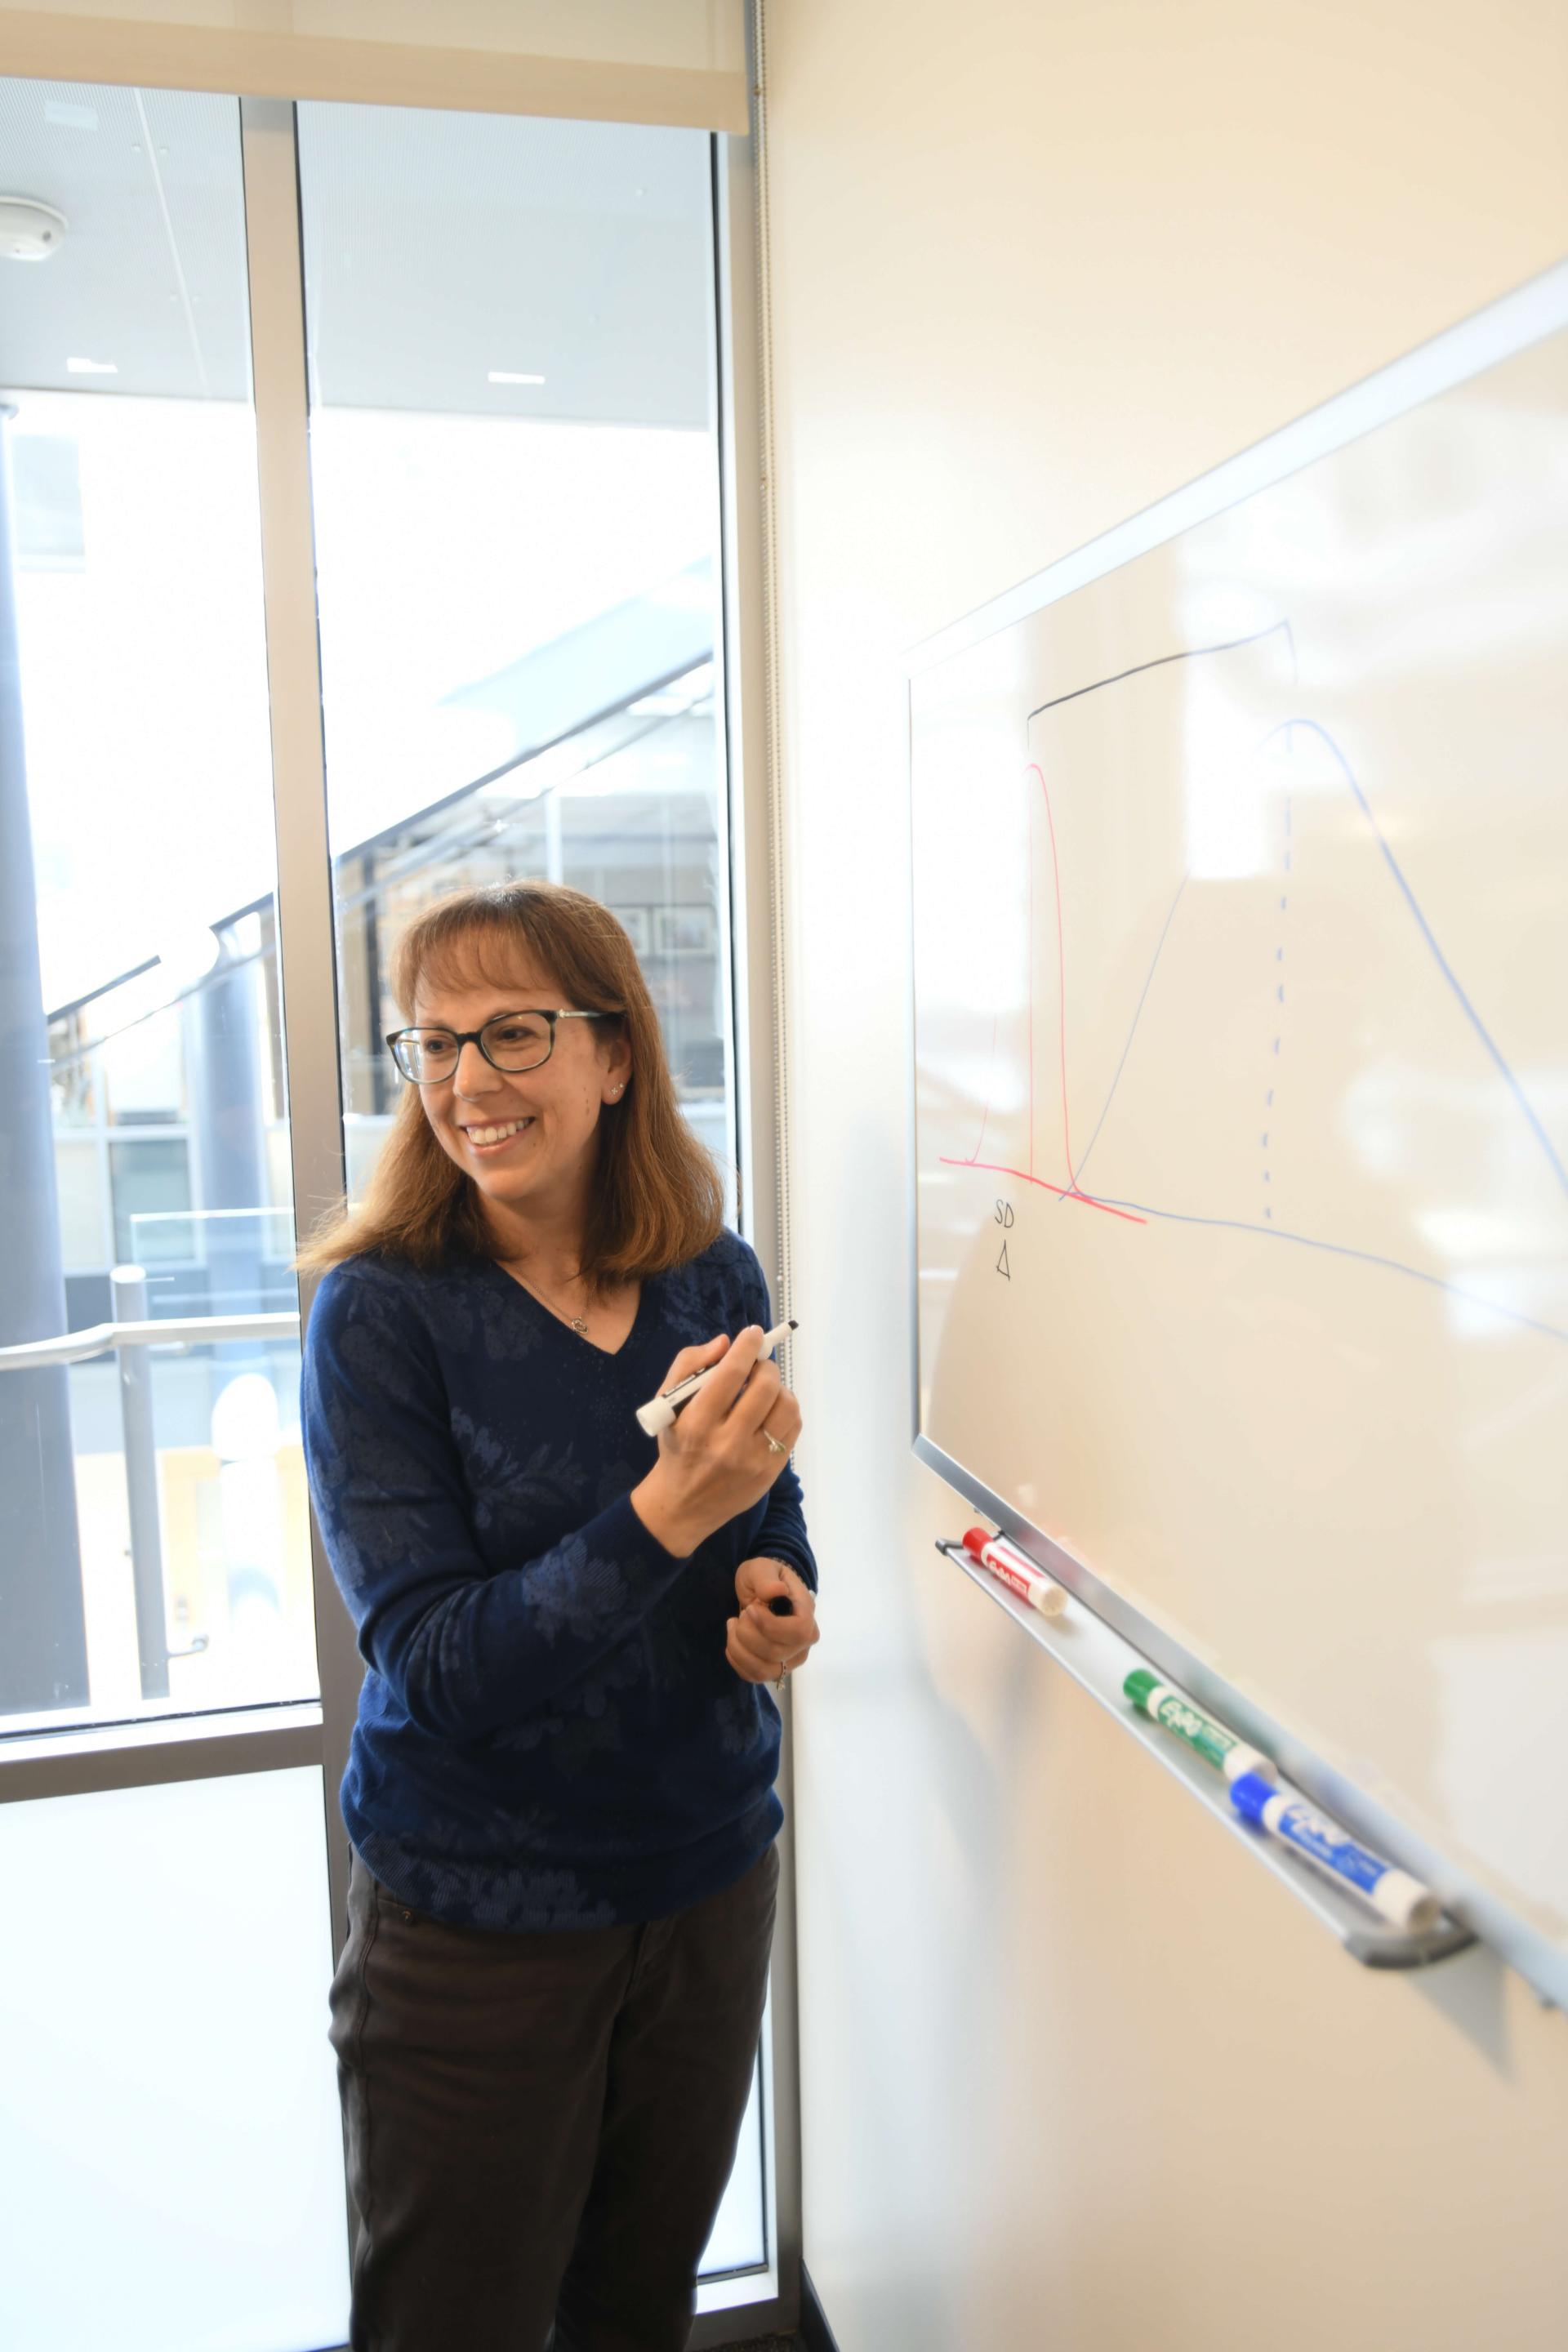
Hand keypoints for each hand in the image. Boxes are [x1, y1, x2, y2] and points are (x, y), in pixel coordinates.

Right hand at [630, 1327, 803, 1558]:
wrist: (684, 1503)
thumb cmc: (677, 1445)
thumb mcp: (667, 1404)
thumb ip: (689, 1365)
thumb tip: (725, 1343)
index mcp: (697, 1423)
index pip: (731, 1374)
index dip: (747, 1347)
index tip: (753, 1334)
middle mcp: (727, 1443)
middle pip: (765, 1387)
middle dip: (764, 1366)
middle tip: (757, 1365)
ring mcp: (753, 1460)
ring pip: (786, 1406)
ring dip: (779, 1387)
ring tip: (765, 1388)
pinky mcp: (771, 1472)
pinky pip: (793, 1428)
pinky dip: (786, 1409)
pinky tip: (771, 1410)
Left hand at [726, 1559, 818, 1684]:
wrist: (761, 1593)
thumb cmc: (764, 1579)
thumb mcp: (761, 1569)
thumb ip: (767, 1579)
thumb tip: (777, 1590)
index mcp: (807, 1614)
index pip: (798, 1632)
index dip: (770, 1626)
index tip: (750, 1609)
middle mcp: (804, 1642)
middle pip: (776, 1652)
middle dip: (747, 1633)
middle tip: (742, 1613)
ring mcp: (790, 1659)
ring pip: (764, 1670)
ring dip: (738, 1648)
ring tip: (733, 1626)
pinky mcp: (775, 1670)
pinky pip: (754, 1676)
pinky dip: (736, 1660)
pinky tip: (732, 1640)